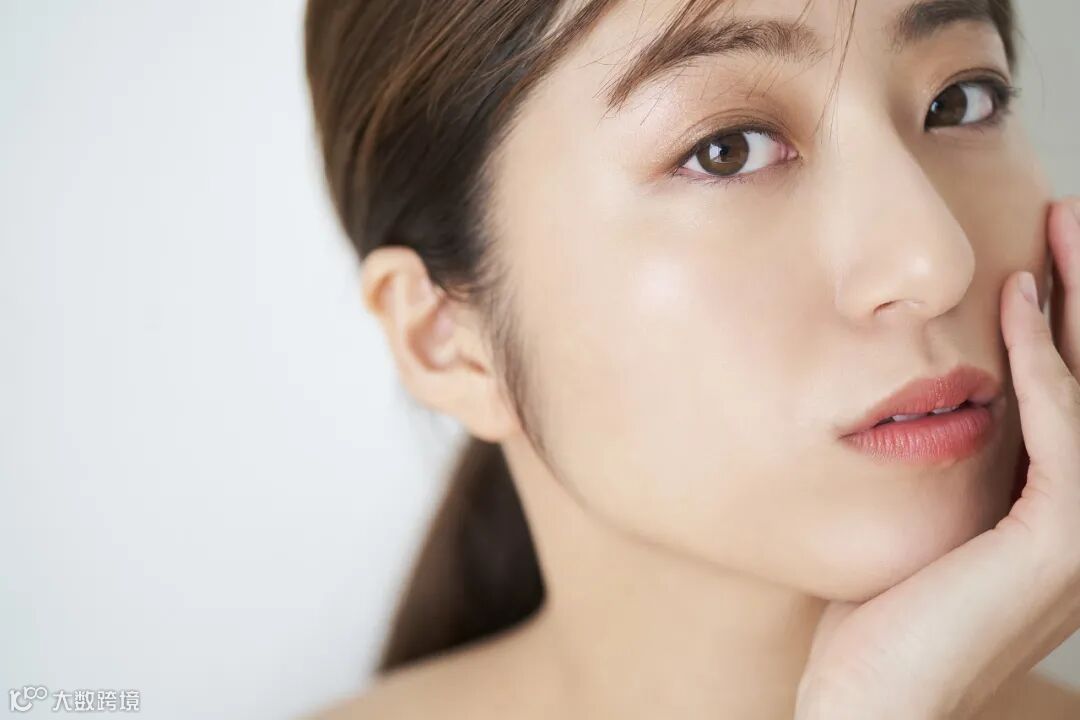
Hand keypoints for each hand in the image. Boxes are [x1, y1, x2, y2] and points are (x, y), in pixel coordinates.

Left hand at [794, 197, 1079, 719]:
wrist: (866, 708)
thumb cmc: (877, 623)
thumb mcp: (920, 524)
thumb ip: (943, 467)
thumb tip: (929, 400)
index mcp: (1057, 517)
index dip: (1074, 323)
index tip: (1047, 254)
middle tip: (1070, 217)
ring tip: (1061, 231)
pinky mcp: (1058, 550)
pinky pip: (1066, 438)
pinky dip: (1046, 367)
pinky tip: (1016, 310)